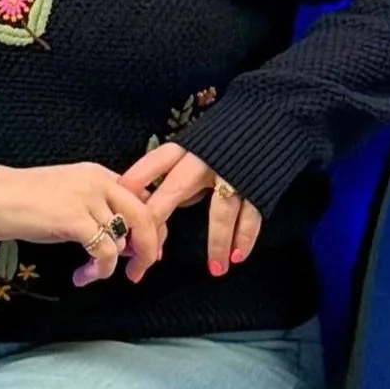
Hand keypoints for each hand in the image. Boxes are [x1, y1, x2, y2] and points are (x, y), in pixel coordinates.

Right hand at [0, 161, 169, 284]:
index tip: (144, 253)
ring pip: (125, 238)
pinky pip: (103, 251)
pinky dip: (100, 270)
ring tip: (92, 274)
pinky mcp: (73, 218)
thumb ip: (98, 211)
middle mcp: (99, 182)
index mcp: (100, 174)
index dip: (153, 229)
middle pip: (146, 217)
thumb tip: (127, 243)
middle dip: (149, 249)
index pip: (145, 200)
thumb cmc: (24, 200)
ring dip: (113, 265)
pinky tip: (83, 276)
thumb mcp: (70, 197)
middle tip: (138, 271)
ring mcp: (86, 199)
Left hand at [120, 142, 262, 275]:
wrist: (270, 119)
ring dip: (216, 243)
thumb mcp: (193, 148)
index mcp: (184, 149)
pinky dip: (245, 238)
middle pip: (175, 190)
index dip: (134, 182)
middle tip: (145, 252)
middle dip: (158, 220)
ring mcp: (232, 175)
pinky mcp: (258, 186)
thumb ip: (178, 173)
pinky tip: (236, 257)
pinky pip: (251, 216)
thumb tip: (162, 202)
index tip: (119, 205)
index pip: (152, 164)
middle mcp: (204, 161)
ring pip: (221, 213)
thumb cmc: (223, 139)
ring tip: (214, 269)